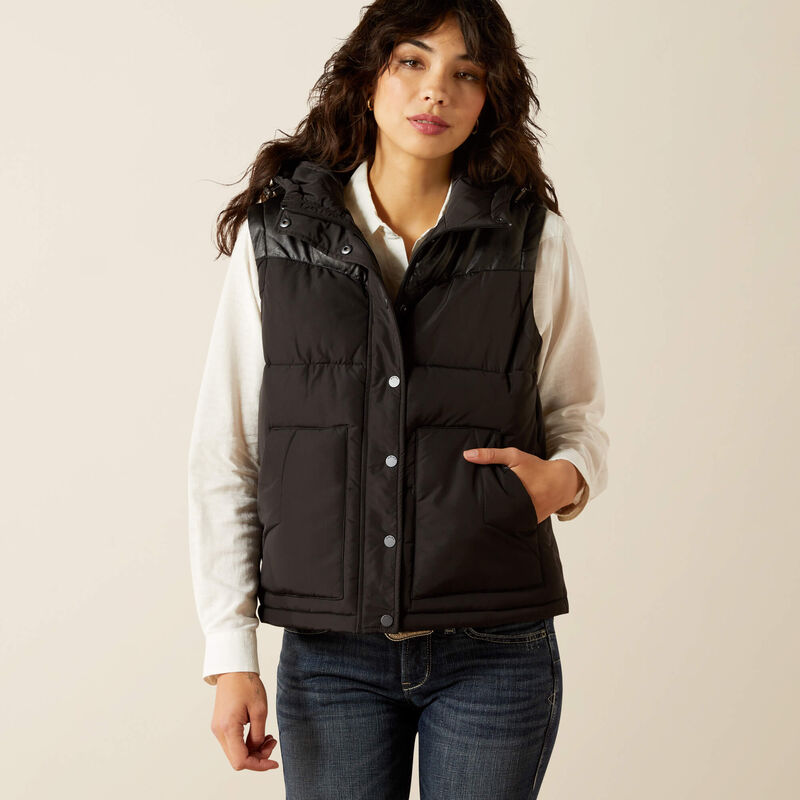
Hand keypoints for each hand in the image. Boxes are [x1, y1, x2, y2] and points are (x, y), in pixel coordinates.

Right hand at [211, 672, 279, 771]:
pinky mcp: (220, 725)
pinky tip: (259, 734)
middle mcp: (219, 732)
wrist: (233, 669)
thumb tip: (257, 750)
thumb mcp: (259, 710)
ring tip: (269, 737)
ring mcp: (218, 729)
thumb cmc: (247, 685)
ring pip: (235, 752)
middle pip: (237, 760)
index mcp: (228, 728)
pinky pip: (233, 743)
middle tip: (272, 743)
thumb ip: (258, 735)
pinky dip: (247, 743)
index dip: (259, 765)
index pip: (241, 761)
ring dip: (253, 750)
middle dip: (257, 757)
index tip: (274, 762)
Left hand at [462, 447, 582, 522]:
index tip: (466, 503)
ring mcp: (526, 517)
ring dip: (495, 517)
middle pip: (495, 512)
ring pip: (504, 520)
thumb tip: (467, 455)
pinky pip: (514, 523)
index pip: (489, 501)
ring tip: (480, 517)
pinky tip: (497, 519)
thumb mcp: (514, 457)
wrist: (561, 482)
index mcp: (514, 491)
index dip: (478, 502)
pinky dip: (507, 520)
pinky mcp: (530, 522)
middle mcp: (520, 507)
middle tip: (470, 511)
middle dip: (484, 511)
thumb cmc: (536, 467)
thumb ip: (491, 455)